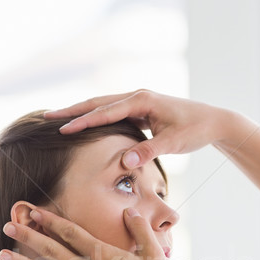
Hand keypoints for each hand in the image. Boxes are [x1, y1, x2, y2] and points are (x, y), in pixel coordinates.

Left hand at [0, 207, 183, 259]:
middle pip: (52, 250)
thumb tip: (129, 211)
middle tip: (7, 226)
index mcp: (104, 256)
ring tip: (2, 255)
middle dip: (28, 236)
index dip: (52, 221)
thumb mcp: (155, 255)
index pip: (72, 233)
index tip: (36, 211)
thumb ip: (140, 230)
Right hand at [45, 89, 229, 168]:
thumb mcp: (173, 143)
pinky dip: (95, 117)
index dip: (82, 121)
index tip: (61, 129)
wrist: (213, 121)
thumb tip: (125, 162)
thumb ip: (149, 151)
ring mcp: (138, 102)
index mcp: (142, 100)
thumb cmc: (194, 130)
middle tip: (46, 117)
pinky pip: (112, 112)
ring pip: (102, 105)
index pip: (105, 111)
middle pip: (97, 102)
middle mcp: (137, 96)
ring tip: (58, 119)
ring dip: (80, 112)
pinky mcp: (140, 110)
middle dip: (72, 110)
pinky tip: (84, 123)